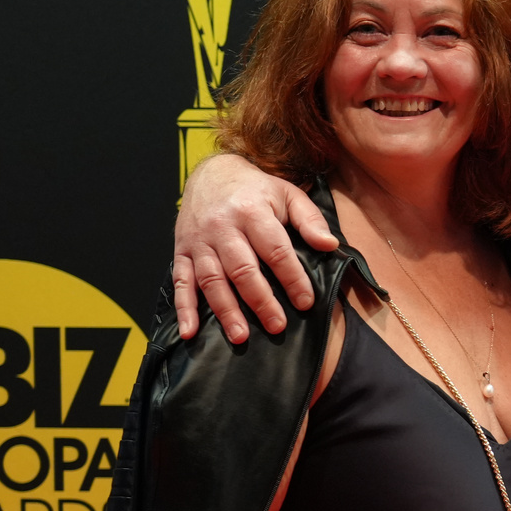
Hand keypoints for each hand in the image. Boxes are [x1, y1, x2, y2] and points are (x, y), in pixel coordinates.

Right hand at [174, 154, 340, 342]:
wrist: (211, 173)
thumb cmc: (255, 189)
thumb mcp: (288, 194)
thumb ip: (310, 219)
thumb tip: (330, 245)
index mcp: (252, 211)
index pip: (275, 250)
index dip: (292, 278)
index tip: (305, 301)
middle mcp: (222, 226)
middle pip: (242, 269)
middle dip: (261, 301)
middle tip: (277, 326)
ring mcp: (199, 241)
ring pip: (212, 280)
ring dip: (226, 310)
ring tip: (241, 336)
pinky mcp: (182, 251)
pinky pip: (181, 282)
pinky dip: (184, 308)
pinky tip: (189, 332)